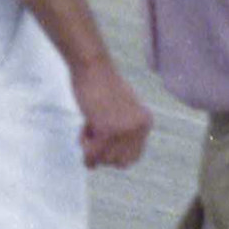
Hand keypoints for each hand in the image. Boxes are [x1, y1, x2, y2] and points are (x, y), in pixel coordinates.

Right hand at [68, 54, 151, 169]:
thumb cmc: (100, 83)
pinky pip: (93, 154)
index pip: (133, 157)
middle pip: (120, 162)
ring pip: (106, 160)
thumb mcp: (120, 108)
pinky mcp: (108, 130)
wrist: (92, 66)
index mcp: (145, 122)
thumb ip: (121, 128)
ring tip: (87, 128)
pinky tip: (83, 131)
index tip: (102, 141)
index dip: (114, 154)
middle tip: (92, 133)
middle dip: (102, 153)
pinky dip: (85, 149)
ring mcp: (125, 130)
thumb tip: (115, 160)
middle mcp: (139, 128)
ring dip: (92, 149)